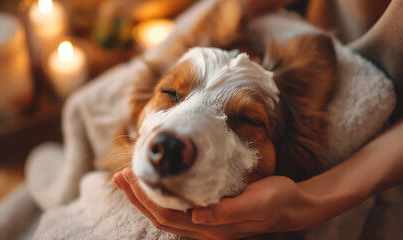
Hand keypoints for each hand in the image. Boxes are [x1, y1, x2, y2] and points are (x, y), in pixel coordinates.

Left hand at [113, 168, 312, 239]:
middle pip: (161, 216)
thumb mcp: (257, 203)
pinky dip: (161, 197)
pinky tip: (157, 185)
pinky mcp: (211, 214)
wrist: (292, 206)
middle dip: (137, 197)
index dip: (146, 198)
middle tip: (120, 175)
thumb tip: (197, 217)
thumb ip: (228, 212)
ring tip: (129, 179)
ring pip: (166, 214)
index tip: (130, 176)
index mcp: (214, 228)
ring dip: (145, 198)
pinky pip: (178, 209)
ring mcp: (207, 224)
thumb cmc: (277, 201)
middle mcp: (205, 229)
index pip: (169, 215)